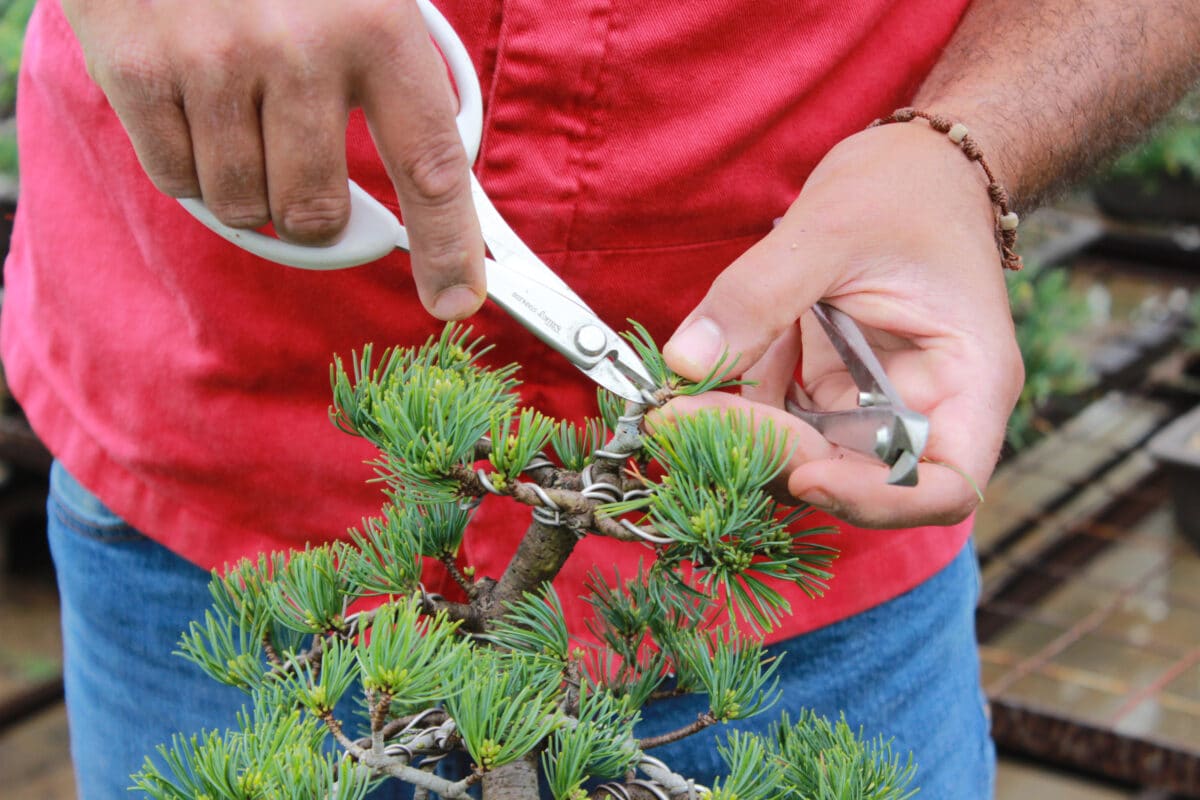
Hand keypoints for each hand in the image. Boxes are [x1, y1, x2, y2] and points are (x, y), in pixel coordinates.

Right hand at [63, 0, 484, 319]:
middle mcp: (299, 49)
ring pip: (243, 207)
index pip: (431, 167)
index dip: (448, 247)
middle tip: (300, 169)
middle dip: (312, 216)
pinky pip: (178, 182)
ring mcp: (214, 61)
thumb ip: (396, 91)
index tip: (456, 300)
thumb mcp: (362, 3)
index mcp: (378, 28)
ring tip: (239, 115)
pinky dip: (190, 165)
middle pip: (315, 214)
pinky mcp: (139, 70)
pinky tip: (194, 104)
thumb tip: (431, 203)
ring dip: (246, 188)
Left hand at [661, 122, 1023, 528]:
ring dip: (738, 437)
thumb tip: (686, 361)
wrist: (912, 164)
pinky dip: (736, 407)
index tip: (804, 474)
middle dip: (769, 456)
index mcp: (967, 380)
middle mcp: (926, 408)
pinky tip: (698, 376)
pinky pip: (781, 420)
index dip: (874, 500)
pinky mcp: (833, 390)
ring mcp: (874, 404)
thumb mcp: (832, 227)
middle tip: (682, 419)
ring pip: (805, 456)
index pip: (942, 486)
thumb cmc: (904, 187)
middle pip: (854, 476)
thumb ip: (759, 294)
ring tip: (672, 405)